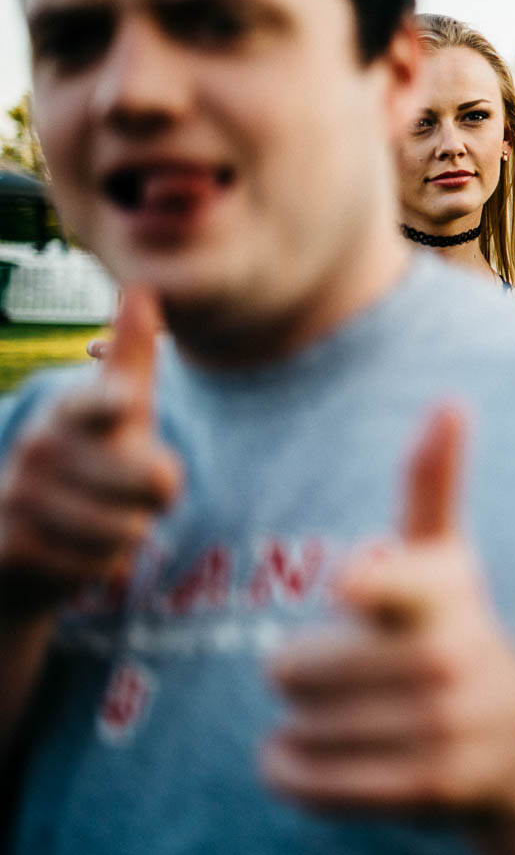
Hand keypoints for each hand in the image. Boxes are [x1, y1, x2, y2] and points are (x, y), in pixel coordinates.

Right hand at [0, 289, 177, 613]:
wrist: (23, 542)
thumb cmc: (91, 462)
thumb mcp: (117, 410)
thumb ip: (133, 356)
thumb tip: (143, 290)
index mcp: (71, 408)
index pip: (96, 403)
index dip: (113, 403)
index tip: (128, 403)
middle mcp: (39, 444)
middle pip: (148, 479)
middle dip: (159, 496)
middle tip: (140, 494)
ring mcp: (19, 494)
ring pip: (126, 527)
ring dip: (131, 533)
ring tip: (110, 521)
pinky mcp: (11, 545)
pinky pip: (98, 563)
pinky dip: (106, 564)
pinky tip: (83, 552)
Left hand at [262, 403, 514, 815]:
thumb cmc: (454, 630)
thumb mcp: (447, 558)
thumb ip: (433, 483)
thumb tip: (451, 400)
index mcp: (441, 593)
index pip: (392, 585)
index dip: (370, 584)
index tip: (353, 584)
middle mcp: (445, 660)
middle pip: (289, 668)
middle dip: (302, 673)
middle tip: (350, 671)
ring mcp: (438, 729)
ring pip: (293, 727)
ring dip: (302, 726)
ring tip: (352, 714)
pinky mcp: (422, 788)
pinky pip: (302, 779)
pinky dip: (293, 772)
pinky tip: (328, 753)